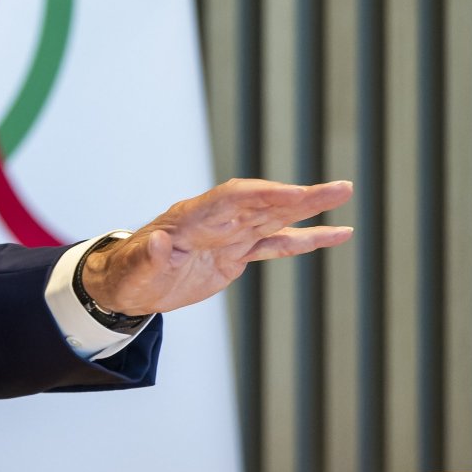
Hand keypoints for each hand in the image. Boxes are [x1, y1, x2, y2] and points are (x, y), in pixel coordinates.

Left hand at [84, 178, 352, 316]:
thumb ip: (149, 256)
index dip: (263, 195)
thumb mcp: (134, 270)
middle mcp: (214, 221)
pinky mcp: (235, 254)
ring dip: (308, 209)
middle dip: (298, 197)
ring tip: (344, 195)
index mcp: (190, 219)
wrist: (127, 284)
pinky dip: (305, 240)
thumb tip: (159, 243)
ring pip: (274, 218)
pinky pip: (276, 243)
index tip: (294, 193)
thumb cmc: (127, 273)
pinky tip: (337, 234)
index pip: (232, 200)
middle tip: (339, 188)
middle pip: (262, 203)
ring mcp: (228, 236)